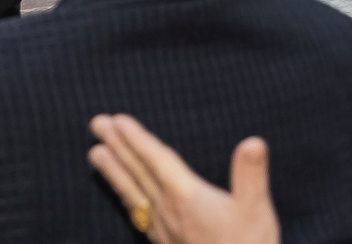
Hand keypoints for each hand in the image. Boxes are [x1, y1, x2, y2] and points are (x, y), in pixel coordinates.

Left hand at [87, 114, 276, 243]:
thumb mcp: (257, 212)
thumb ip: (251, 176)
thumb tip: (253, 142)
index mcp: (188, 197)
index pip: (157, 161)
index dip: (136, 139)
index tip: (116, 120)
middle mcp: (169, 212)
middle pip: (138, 173)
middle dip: (117, 147)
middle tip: (95, 123)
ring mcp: (165, 230)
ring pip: (133, 194)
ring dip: (114, 172)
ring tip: (95, 154)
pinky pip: (139, 214)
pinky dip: (127, 198)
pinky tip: (124, 197)